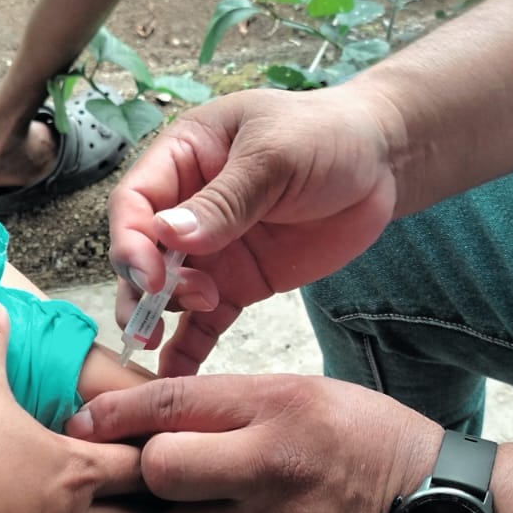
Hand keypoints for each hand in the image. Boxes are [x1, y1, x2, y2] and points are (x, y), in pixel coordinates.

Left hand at [66, 373, 440, 512]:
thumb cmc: (373, 444)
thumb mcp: (308, 397)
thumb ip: (232, 407)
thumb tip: (150, 418)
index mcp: (278, 409)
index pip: (170, 405)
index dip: (114, 416)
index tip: (83, 423)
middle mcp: (271, 471)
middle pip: (158, 473)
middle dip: (151, 475)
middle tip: (164, 478)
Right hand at [107, 85, 404, 374]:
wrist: (380, 164)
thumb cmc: (324, 136)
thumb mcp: (275, 156)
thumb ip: (225, 200)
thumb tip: (168, 236)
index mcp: (182, 159)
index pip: (134, 204)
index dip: (131, 243)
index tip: (151, 277)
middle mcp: (185, 209)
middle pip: (140, 255)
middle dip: (142, 289)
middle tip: (166, 313)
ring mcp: (210, 251)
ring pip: (163, 294)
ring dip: (160, 318)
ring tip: (178, 332)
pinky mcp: (237, 285)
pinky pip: (202, 324)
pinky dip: (187, 351)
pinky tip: (175, 376)